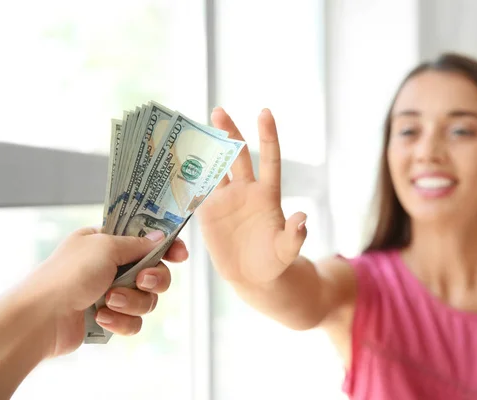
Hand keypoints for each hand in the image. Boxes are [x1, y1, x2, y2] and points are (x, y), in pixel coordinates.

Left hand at [28, 227, 187, 357]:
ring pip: (147, 299)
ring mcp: (110, 293)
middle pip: (155, 272)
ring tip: (109, 301)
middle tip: (142, 280)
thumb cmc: (68, 275)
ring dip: (132, 302)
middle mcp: (111, 267)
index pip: (147, 240)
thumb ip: (138, 243)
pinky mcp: (109, 318)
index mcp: (107, 243)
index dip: (167, 247)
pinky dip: (121, 320)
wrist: (42, 318)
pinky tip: (102, 317)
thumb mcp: (105, 246)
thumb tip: (161, 237)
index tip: (180, 255)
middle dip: (153, 279)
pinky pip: (134, 322)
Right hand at [196, 107, 306, 284]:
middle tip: (218, 111)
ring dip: (204, 149)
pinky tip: (173, 159)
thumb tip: (303, 219)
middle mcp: (246, 191)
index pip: (269, 159)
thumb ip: (294, 236)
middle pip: (238, 155)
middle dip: (229, 133)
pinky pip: (196, 190)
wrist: (252, 277)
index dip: (267, 136)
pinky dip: (186, 176)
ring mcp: (225, 200)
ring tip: (190, 129)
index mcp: (267, 195)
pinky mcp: (208, 212)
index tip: (265, 112)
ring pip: (214, 167)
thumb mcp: (286, 251)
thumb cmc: (274, 262)